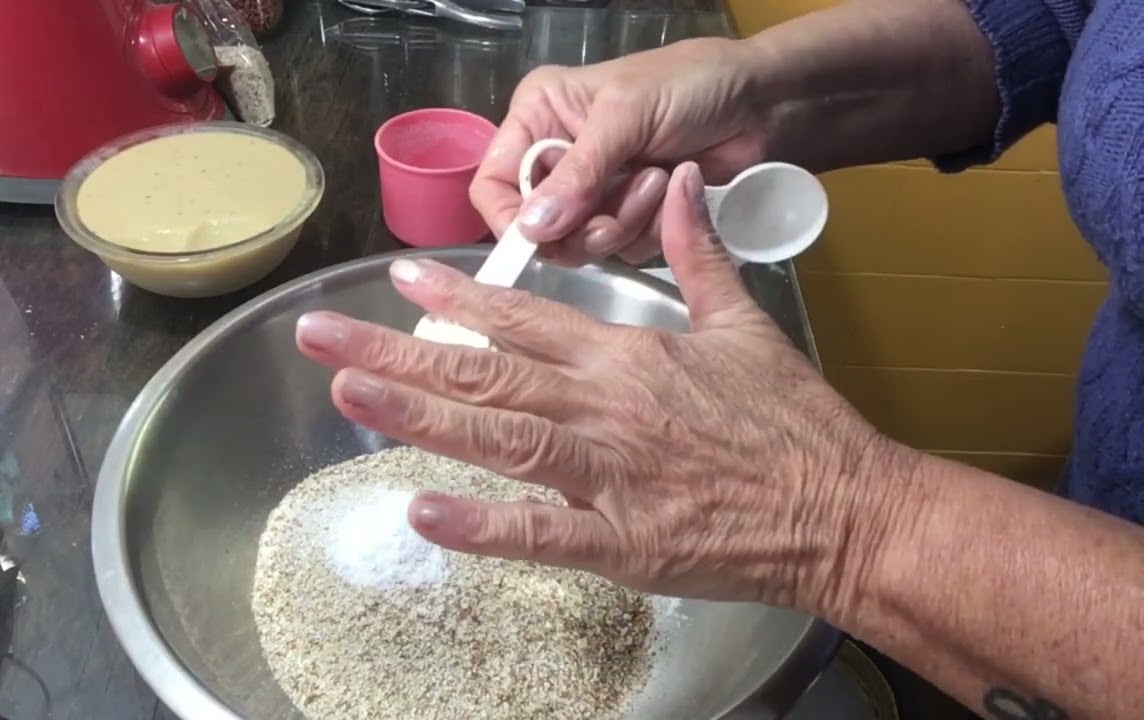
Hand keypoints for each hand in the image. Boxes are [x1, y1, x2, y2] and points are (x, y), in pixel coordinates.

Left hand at [297, 163, 899, 612]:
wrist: (845, 505)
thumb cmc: (793, 421)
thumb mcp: (743, 325)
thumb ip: (700, 254)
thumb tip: (684, 183)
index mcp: (627, 354)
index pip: (524, 315)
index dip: (457, 295)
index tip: (399, 277)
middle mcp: (604, 405)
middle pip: (485, 372)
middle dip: (396, 349)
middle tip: (319, 334)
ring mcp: (608, 473)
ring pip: (497, 435)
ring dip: (417, 412)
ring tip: (349, 391)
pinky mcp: (623, 540)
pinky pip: (541, 532)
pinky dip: (481, 525)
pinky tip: (421, 510)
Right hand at [470, 38, 769, 265]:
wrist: (760, 102)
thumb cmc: (689, 85)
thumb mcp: (626, 116)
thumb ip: (578, 173)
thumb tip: (532, 227)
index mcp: (539, 117)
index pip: (493, 182)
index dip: (510, 216)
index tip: (541, 236)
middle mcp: (558, 156)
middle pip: (536, 226)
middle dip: (580, 225)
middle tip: (615, 209)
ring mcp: (595, 190)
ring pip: (579, 243)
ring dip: (622, 222)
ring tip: (656, 180)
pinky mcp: (630, 216)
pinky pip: (620, 249)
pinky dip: (647, 229)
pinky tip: (669, 191)